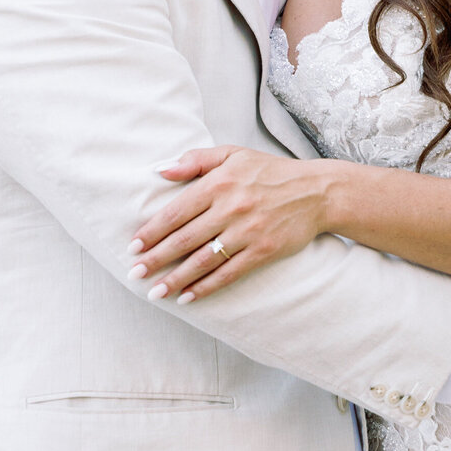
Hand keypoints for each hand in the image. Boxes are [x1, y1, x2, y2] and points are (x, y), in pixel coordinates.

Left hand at [129, 146, 329, 300]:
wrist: (317, 192)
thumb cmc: (271, 172)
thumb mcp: (233, 154)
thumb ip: (195, 159)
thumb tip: (160, 170)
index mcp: (218, 183)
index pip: (175, 212)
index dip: (151, 232)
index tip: (133, 247)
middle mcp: (230, 208)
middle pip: (184, 239)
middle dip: (156, 259)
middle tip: (135, 274)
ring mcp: (247, 231)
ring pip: (203, 260)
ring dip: (176, 279)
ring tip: (155, 291)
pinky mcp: (263, 251)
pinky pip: (229, 273)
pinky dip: (206, 287)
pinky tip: (188, 296)